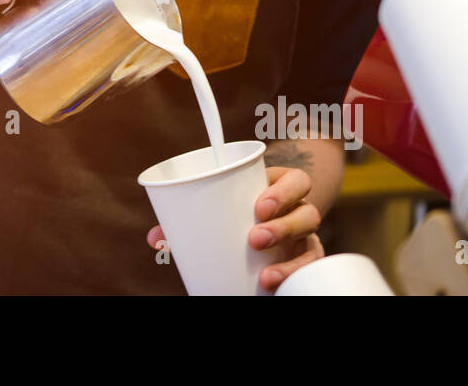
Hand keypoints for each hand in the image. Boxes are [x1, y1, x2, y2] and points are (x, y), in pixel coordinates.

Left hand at [145, 166, 324, 292]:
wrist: (270, 218)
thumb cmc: (241, 207)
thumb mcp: (225, 200)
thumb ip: (191, 215)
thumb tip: (155, 238)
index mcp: (283, 186)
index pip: (297, 181)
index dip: (283, 192)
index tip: (259, 206)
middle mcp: (300, 210)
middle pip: (306, 214)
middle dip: (282, 228)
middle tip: (254, 238)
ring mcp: (305, 237)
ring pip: (312, 246)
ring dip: (290, 262)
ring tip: (265, 275)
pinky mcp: (305, 259)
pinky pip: (310, 270)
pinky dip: (295, 278)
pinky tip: (275, 286)